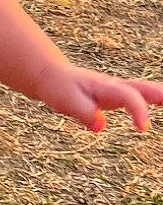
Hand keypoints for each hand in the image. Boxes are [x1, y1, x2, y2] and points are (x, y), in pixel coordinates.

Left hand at [33, 64, 162, 132]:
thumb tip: (101, 126)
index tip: (143, 128)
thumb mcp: (67, 102)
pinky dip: (156, 99)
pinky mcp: (119, 95)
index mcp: (105, 87)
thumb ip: (84, 113)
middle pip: (144, 88)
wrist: (54, 76)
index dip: (138, 110)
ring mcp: (119, 89)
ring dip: (162, 95)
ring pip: (145, 90)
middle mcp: (116, 86)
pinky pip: (141, 96)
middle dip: (161, 95)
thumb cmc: (60, 89)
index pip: (128, 97)